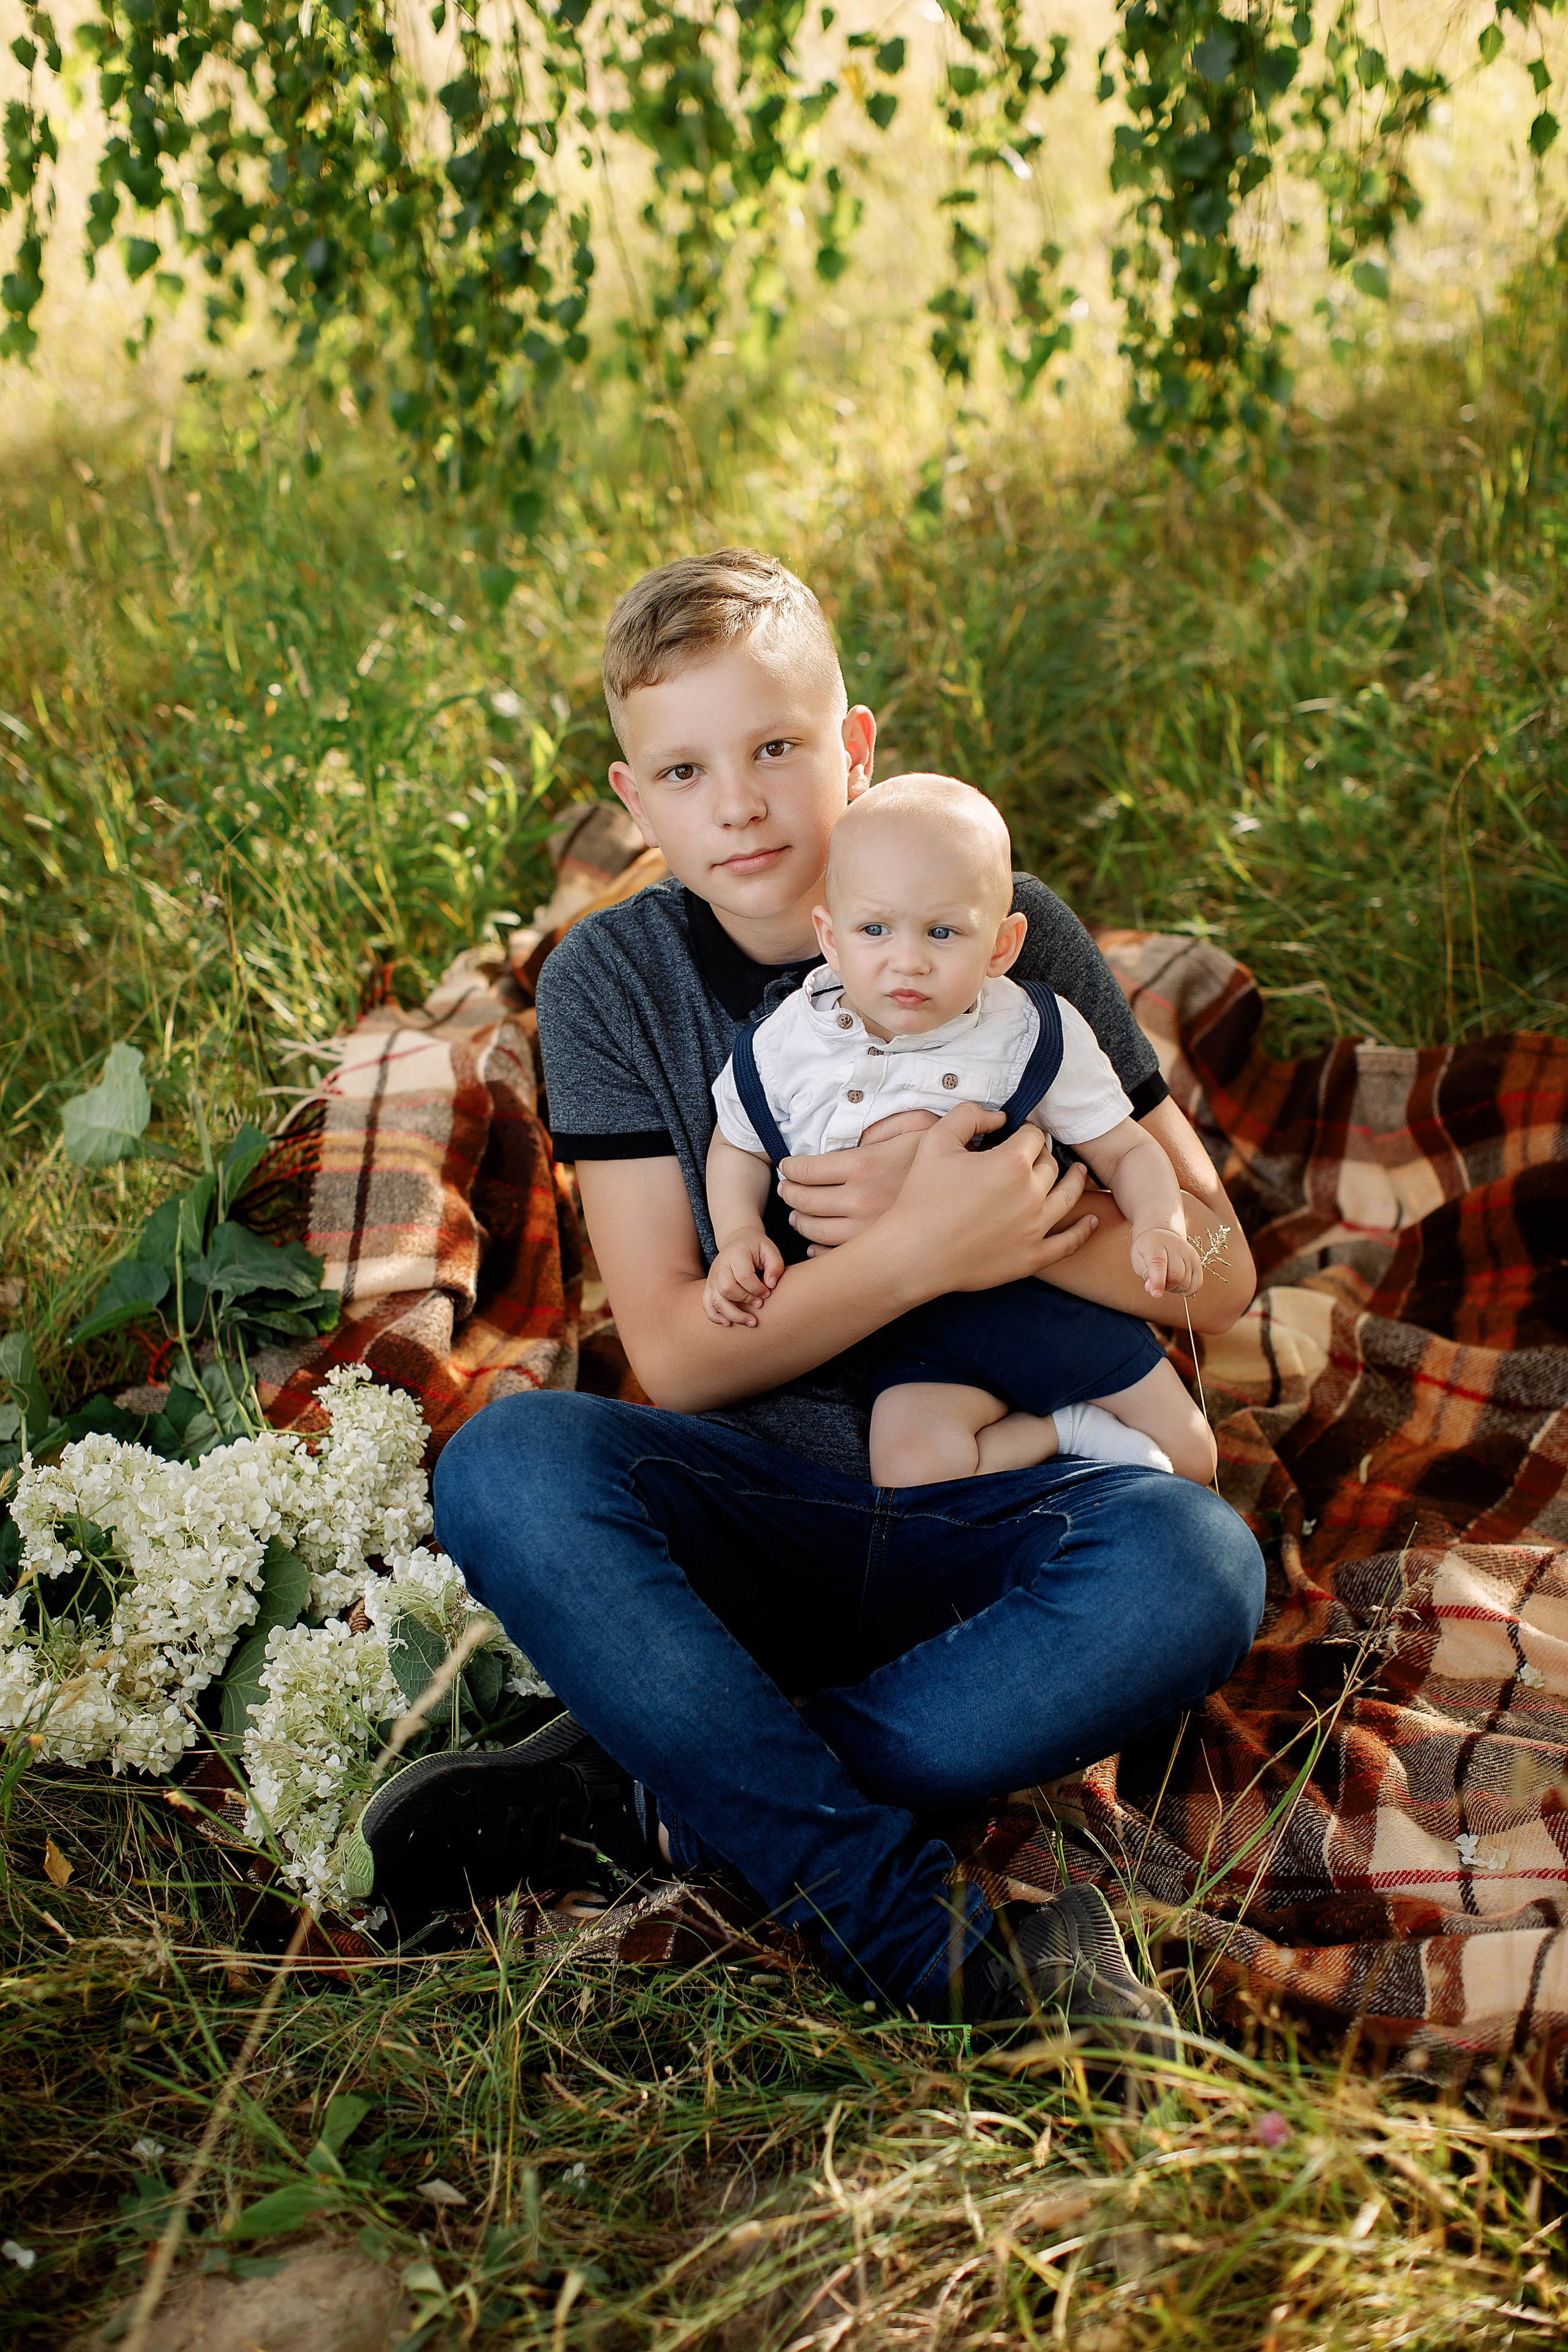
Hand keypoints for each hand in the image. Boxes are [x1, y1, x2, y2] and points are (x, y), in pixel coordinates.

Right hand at [702, 1233, 785, 1326]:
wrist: (738, 1240)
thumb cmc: (756, 1247)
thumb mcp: (770, 1250)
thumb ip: (775, 1266)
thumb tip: (770, 1285)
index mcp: (736, 1254)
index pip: (744, 1276)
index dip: (758, 1289)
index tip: (768, 1293)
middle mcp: (720, 1266)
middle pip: (727, 1290)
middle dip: (745, 1301)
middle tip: (760, 1305)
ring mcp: (712, 1277)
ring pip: (716, 1301)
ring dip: (733, 1315)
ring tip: (750, 1322)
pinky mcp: (709, 1286)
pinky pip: (706, 1304)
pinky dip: (715, 1316)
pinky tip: (728, 1323)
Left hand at [776, 1110, 937, 1253]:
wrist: (979, 1195)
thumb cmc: (951, 1158)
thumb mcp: (919, 1123)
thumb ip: (883, 1124)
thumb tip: (858, 1133)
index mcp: (864, 1164)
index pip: (804, 1170)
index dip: (790, 1168)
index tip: (788, 1167)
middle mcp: (860, 1201)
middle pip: (802, 1202)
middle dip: (789, 1194)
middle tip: (788, 1189)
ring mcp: (867, 1231)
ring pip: (812, 1231)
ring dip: (799, 1221)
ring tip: (799, 1212)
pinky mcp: (876, 1251)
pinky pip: (833, 1255)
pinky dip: (818, 1250)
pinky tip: (819, 1242)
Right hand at [882, 1104, 1099, 1293]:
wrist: (912, 1254)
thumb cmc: (920, 1197)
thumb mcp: (936, 1140)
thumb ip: (969, 1115)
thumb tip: (999, 1118)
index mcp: (1011, 1162)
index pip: (1034, 1136)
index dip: (1025, 1132)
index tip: (1016, 1136)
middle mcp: (1031, 1193)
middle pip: (1051, 1164)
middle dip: (1043, 1156)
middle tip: (1032, 1157)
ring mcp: (1035, 1228)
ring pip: (1068, 1197)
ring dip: (1075, 1181)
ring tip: (1079, 1173)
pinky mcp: (1033, 1257)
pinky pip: (1069, 1242)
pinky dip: (1083, 1231)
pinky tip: (1091, 1222)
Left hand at [1131, 1224, 1203, 1298]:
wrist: (1161, 1236)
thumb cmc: (1147, 1250)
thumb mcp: (1137, 1259)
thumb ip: (1145, 1274)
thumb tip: (1153, 1290)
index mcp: (1156, 1243)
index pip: (1159, 1263)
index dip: (1158, 1281)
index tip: (1155, 1294)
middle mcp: (1175, 1246)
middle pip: (1176, 1275)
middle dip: (1166, 1286)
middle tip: (1158, 1282)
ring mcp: (1189, 1253)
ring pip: (1186, 1282)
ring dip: (1175, 1288)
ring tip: (1166, 1279)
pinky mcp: (1197, 1261)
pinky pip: (1197, 1283)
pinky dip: (1188, 1290)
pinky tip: (1178, 1285)